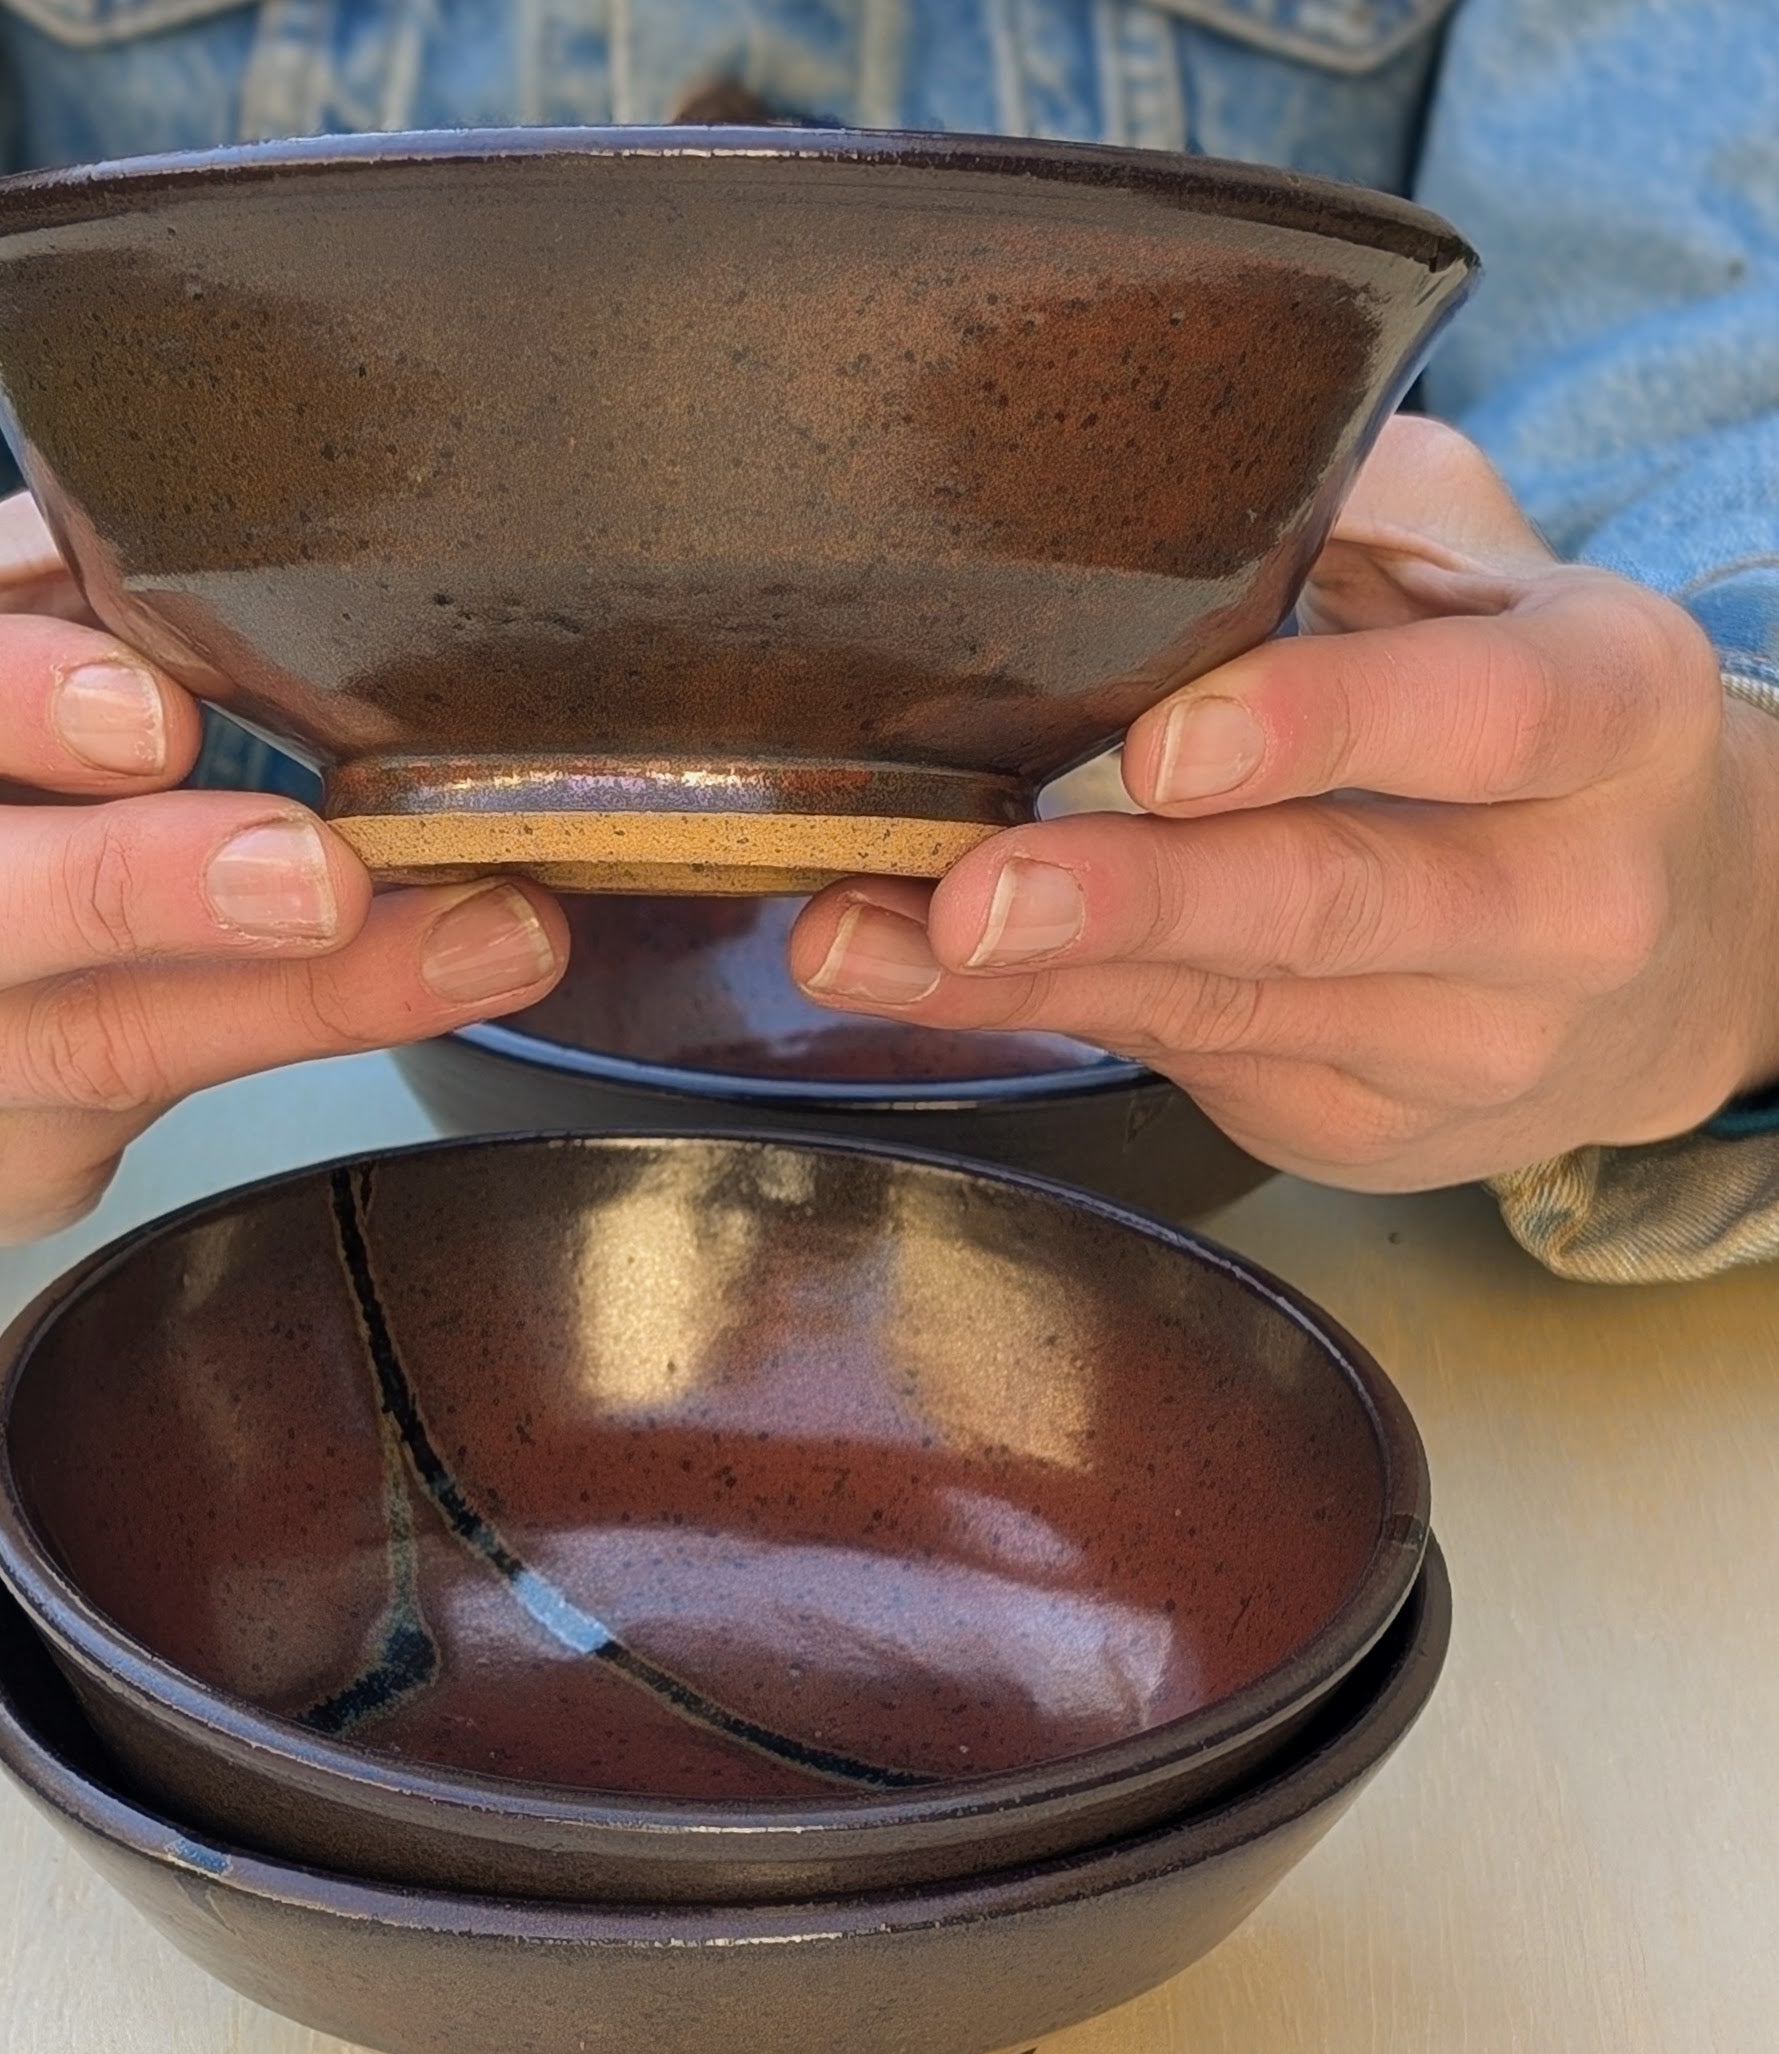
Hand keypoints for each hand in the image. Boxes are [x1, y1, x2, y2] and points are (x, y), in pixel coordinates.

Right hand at [0, 497, 566, 1240]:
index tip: (152, 709)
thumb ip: (51, 591)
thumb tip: (273, 559)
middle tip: (330, 870)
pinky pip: (130, 1127)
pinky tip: (409, 996)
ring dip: (299, 1000)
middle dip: (145, 892)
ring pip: (74, 1052)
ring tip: (484, 939)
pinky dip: (287, 1055)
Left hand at [790, 417, 1778, 1190]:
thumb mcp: (1492, 585)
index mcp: (1606, 715)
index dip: (1317, 730)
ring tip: (858, 938)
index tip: (1160, 744)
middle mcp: (1561, 901)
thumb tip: (1127, 466)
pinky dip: (1037, 1017)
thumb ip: (1349, 514)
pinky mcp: (1360, 1121)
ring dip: (1022, 979)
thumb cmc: (1535, 732)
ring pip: (1226, 1006)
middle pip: (1330, 903)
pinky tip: (918, 977)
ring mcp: (1464, 1038)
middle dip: (1132, 899)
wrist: (1662, 954)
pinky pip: (1184, 1062)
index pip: (1478, 719)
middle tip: (969, 890)